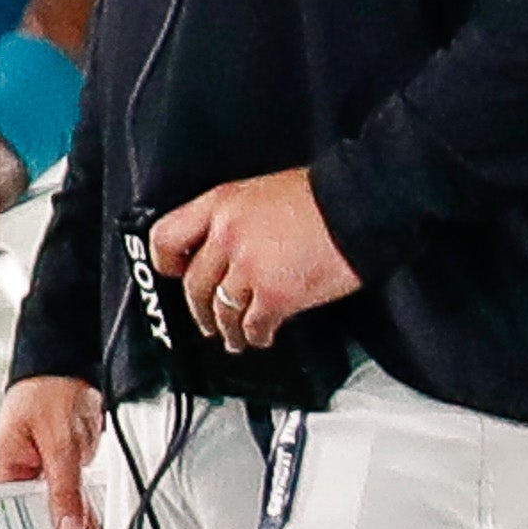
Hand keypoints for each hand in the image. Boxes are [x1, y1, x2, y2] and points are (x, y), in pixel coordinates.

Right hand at [0, 374, 108, 528]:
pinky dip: (81, 508)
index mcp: (1, 471)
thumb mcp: (60, 444)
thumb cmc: (49, 392)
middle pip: (33, 518)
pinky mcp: (57, 473)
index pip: (11, 518)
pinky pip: (69, 498)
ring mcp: (37, 477)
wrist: (69, 369)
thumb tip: (67, 528)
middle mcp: (15, 478)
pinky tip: (93, 526)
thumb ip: (65, 489)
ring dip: (73, 522)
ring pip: (54, 511)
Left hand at [147, 167, 357, 352]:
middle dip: (200, 309)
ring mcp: (249, 268)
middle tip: (206, 319)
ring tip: (234, 337)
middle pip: (195, 285)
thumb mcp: (264, 191)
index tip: (174, 273)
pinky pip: (254, 326)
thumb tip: (231, 245)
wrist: (361, 205)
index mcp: (222, 204)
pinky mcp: (275, 295)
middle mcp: (227, 235)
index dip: (166, 262)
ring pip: (222, 311)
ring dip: (227, 330)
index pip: (167, 236)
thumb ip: (238, 218)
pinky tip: (262, 336)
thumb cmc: (325, 195)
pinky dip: (256, 336)